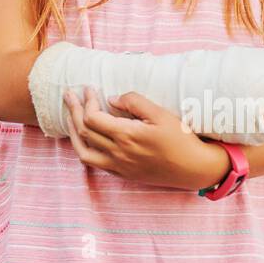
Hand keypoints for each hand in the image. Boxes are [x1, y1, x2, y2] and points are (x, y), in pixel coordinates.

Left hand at [62, 87, 220, 188]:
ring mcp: (119, 166)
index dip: (87, 101)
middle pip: (84, 132)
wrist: (194, 168)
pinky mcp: (123, 174)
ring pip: (84, 151)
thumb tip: (111, 99)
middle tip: (69, 95)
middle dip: (74, 111)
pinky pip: (94, 163)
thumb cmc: (181, 138)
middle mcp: (118, 153)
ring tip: (69, 117)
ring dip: (73, 132)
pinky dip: (84, 148)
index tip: (89, 88)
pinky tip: (85, 137)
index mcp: (126, 136)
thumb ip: (134, 102)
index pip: (92, 118)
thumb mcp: (161, 113)